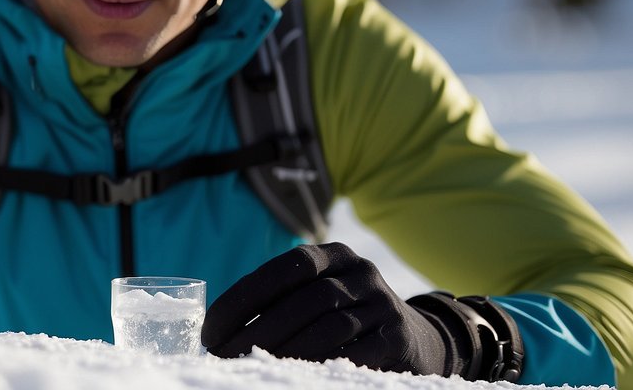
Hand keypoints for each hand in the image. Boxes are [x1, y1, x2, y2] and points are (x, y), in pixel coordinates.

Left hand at [201, 243, 521, 380]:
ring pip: (328, 327)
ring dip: (286, 352)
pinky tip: (298, 377)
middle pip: (304, 300)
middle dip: (258, 331)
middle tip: (225, 357)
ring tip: (253, 369)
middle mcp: (361, 272)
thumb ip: (282, 301)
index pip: (284, 268)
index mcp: (333, 255)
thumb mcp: (321, 296)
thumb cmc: (348, 318)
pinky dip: (324, 365)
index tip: (211, 328)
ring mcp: (383, 304)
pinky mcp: (398, 339)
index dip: (244, 297)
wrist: (420, 339)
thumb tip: (219, 331)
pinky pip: (357, 354)